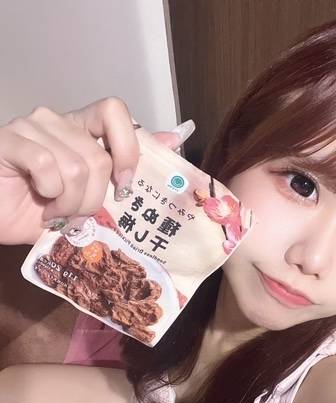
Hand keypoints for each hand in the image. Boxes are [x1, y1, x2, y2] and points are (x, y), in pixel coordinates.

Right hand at [0, 97, 190, 244]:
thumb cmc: (40, 209)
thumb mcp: (90, 196)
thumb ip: (127, 168)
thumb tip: (174, 141)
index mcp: (80, 129)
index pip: (115, 110)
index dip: (127, 149)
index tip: (123, 186)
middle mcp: (57, 121)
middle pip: (99, 157)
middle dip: (92, 199)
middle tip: (74, 213)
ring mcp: (31, 126)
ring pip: (75, 166)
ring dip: (69, 203)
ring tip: (54, 210)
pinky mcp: (8, 139)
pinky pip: (45, 164)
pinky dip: (48, 193)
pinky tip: (37, 199)